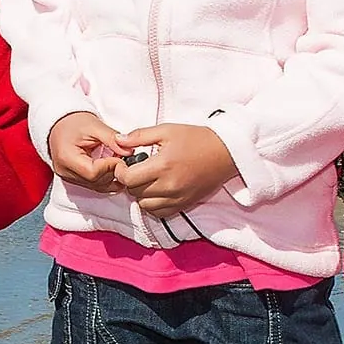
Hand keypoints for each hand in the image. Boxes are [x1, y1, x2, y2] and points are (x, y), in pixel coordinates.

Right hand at [46, 111, 129, 193]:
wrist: (60, 123)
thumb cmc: (73, 122)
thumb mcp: (94, 125)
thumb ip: (112, 139)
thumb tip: (129, 151)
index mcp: (66, 157)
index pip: (93, 172)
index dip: (110, 166)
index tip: (120, 155)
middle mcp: (65, 171)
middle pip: (95, 181)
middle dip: (112, 170)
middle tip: (121, 157)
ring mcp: (68, 177)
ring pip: (96, 186)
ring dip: (110, 175)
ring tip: (115, 160)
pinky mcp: (73, 178)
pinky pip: (93, 185)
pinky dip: (105, 179)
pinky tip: (112, 170)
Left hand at [117, 123, 238, 219]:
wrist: (225, 152)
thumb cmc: (196, 138)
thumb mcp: (166, 130)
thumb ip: (139, 136)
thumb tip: (118, 140)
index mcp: (162, 165)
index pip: (128, 178)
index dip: (120, 171)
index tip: (124, 164)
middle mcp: (169, 186)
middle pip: (135, 192)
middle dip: (131, 181)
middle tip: (137, 169)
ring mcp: (177, 197)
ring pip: (145, 206)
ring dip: (141, 194)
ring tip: (147, 180)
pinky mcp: (185, 204)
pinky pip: (160, 213)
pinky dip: (154, 205)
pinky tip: (157, 191)